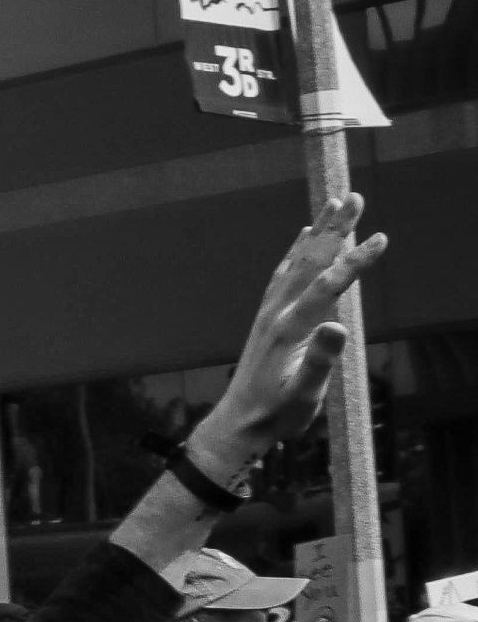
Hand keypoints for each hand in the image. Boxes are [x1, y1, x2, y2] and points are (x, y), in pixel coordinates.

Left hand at [191, 215, 386, 472]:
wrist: (239, 424)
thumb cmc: (276, 414)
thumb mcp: (304, 394)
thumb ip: (321, 362)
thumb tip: (337, 328)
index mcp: (288, 330)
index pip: (327, 287)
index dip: (355, 262)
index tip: (382, 238)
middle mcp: (276, 313)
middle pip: (309, 262)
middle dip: (334, 229)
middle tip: (354, 197)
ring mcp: (269, 313)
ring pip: (296, 263)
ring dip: (318, 233)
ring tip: (335, 204)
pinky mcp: (268, 318)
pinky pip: (283, 275)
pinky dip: (296, 252)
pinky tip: (304, 238)